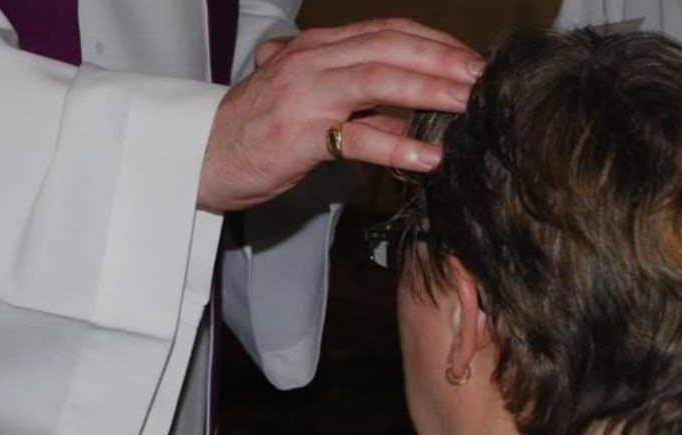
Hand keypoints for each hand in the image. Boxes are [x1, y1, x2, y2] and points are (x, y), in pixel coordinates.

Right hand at [198, 18, 482, 210]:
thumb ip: (353, 98)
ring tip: (469, 104)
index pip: (387, 31)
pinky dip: (398, 145)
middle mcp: (312, 60)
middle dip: (443, 59)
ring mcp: (305, 94)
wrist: (197, 156)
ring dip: (431, 89)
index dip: (434, 41)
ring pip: (379, 80)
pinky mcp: (299, 134)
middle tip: (484, 78)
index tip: (470, 60)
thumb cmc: (254, 131)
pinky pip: (357, 137)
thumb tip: (408, 114)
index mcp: (317, 47)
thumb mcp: (306, 98)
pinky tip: (429, 157)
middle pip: (390, 46)